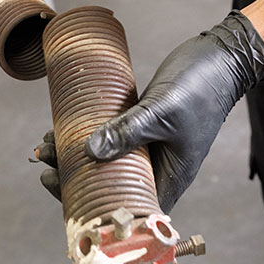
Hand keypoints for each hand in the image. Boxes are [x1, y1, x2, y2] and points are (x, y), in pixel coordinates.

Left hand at [33, 11, 263, 211]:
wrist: (218, 59)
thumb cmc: (200, 88)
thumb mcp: (161, 112)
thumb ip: (127, 132)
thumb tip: (89, 152)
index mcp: (168, 176)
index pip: (124, 205)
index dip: (89, 203)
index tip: (60, 188)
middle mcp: (156, 167)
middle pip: (108, 184)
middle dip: (73, 176)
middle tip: (46, 162)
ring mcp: (147, 147)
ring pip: (105, 160)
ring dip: (75, 154)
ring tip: (48, 143)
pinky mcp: (140, 128)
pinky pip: (110, 139)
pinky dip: (88, 136)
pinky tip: (66, 128)